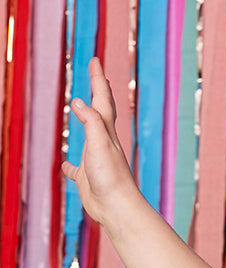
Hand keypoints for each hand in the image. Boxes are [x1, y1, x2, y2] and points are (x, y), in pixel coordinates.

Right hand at [61, 56, 137, 226]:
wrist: (118, 207)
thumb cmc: (111, 176)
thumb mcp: (99, 143)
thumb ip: (91, 122)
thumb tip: (78, 101)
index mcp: (106, 131)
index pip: (102, 99)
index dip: (98, 79)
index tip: (95, 60)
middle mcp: (103, 141)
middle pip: (100, 110)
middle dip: (97, 90)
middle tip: (95, 73)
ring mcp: (96, 159)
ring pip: (90, 135)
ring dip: (85, 120)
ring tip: (80, 110)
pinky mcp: (89, 178)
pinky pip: (77, 168)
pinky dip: (70, 165)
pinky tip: (66, 165)